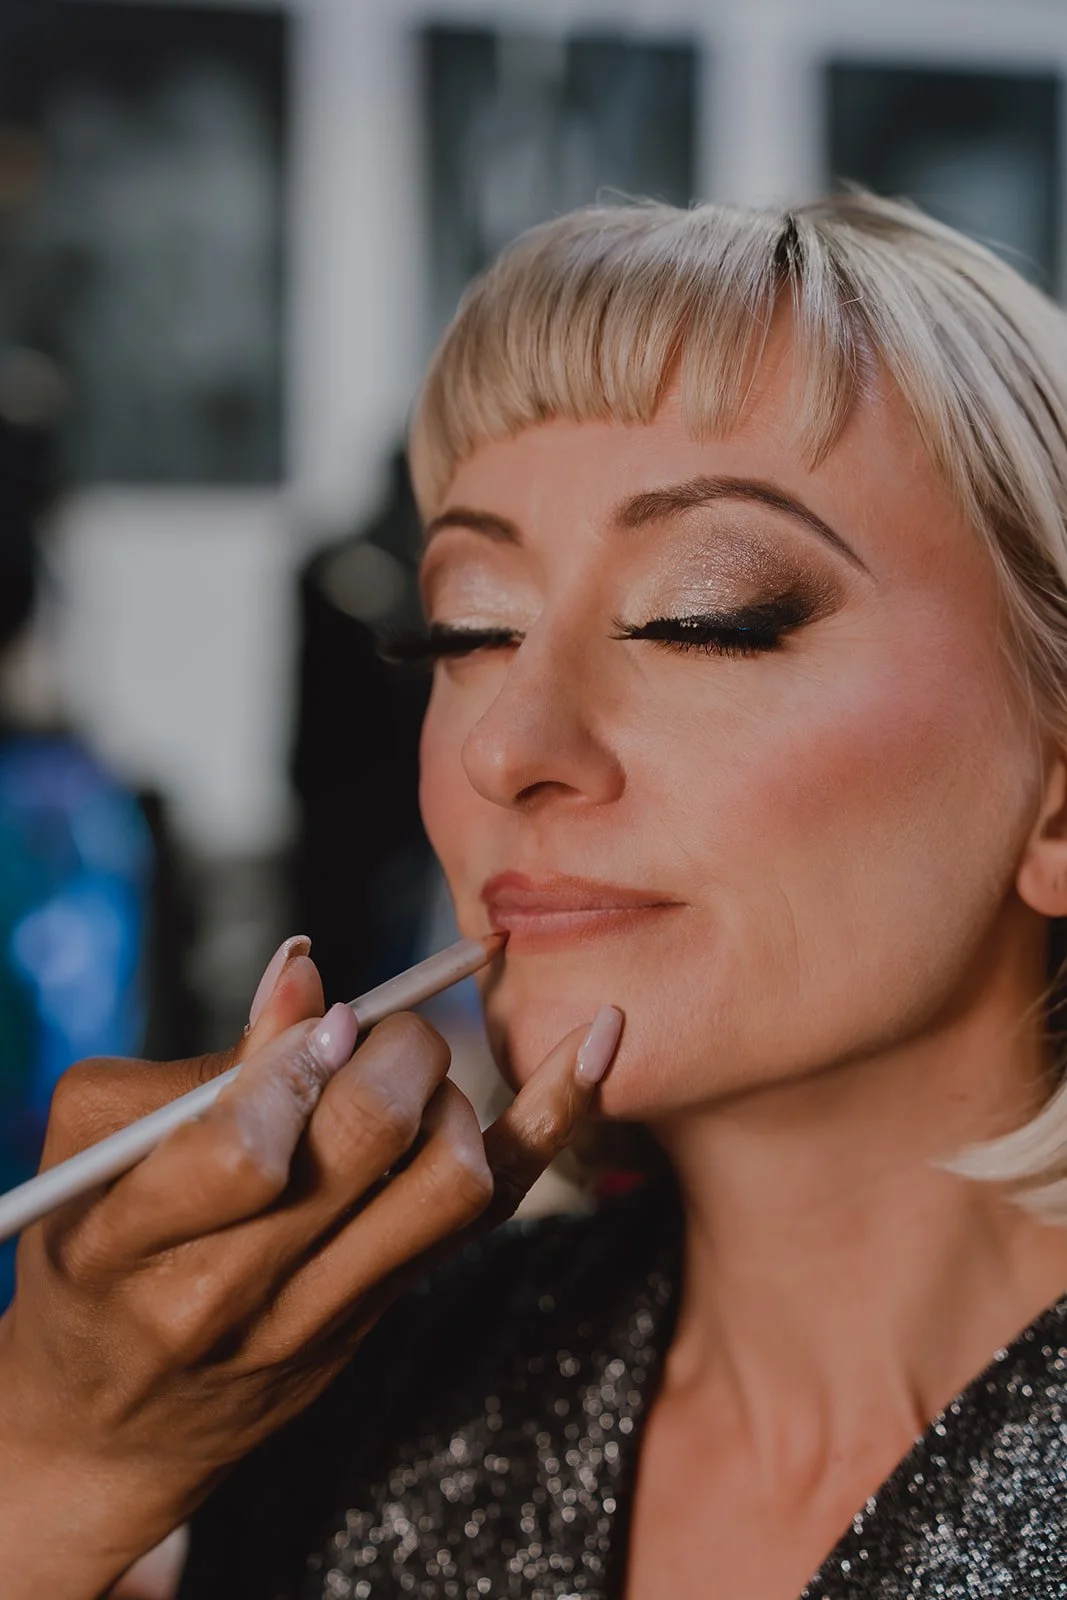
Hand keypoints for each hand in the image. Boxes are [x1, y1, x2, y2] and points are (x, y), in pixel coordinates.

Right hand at [0, 939, 621, 1597]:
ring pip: (452, 1184)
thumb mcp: (95, 1153)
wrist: (111, 1420)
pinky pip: (492, 1212)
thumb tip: (309, 965)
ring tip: (407, 1074)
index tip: (320, 1024)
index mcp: (131, 1247)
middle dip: (389, 1055)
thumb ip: (201, 1067)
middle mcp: (234, 1298)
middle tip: (369, 1033)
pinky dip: (554, 1118)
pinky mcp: (383, 1314)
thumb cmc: (90, 1252)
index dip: (295, 1068)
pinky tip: (597, 1040)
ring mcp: (322, 1318)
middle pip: (367, 1148)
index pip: (246, 1151)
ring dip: (450, 1093)